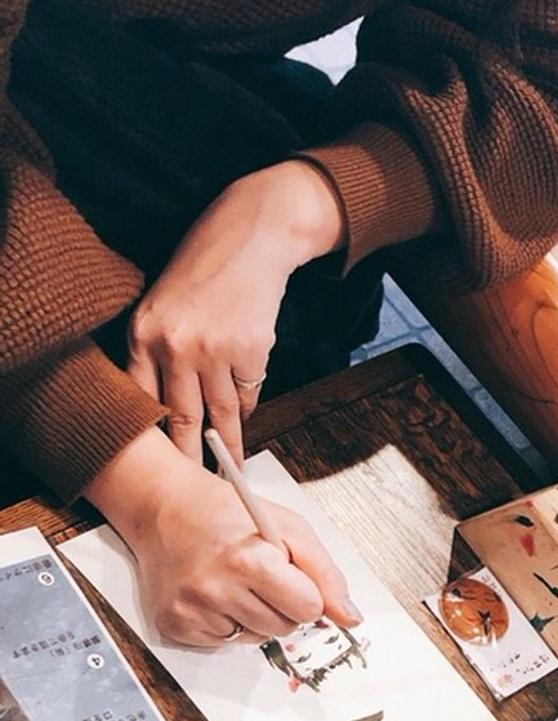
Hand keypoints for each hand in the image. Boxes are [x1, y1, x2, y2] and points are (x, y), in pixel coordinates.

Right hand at [87, 430, 358, 646]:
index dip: (306, 591)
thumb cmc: (228, 513)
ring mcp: (192, 611)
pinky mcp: (174, 626)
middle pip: (285, 628)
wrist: (163, 508)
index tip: (289, 573)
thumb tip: (351, 617)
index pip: (309, 609)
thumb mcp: (288, 528)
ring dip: (255, 615)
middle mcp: (215, 590)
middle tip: (259, 573)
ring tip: (234, 580)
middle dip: (282, 603)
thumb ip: (325, 574)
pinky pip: (223, 642)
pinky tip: (212, 592)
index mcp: (248, 561)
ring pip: (256, 639)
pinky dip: (225, 622)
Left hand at [127, 160, 344, 463]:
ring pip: (221, 414)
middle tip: (191, 484)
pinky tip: (246, 414)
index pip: (143, 399)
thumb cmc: (205, 268)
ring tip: (230, 469)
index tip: (159, 463)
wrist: (251, 236)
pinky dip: (248, 406)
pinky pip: (249, 394)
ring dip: (227, 445)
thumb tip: (163, 405)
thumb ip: (156, 350)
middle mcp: (175, 346)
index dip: (153, 436)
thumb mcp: (162, 304)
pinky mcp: (251, 352)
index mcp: (143, 334)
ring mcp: (214, 351)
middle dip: (188, 456)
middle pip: (181, 418)